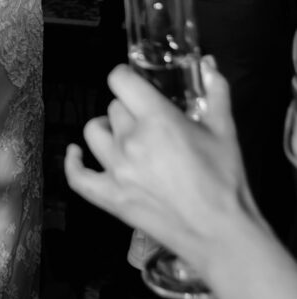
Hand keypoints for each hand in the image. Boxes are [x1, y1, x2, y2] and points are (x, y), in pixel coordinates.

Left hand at [64, 59, 258, 274]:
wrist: (220, 233)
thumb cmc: (224, 181)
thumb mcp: (225, 131)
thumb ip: (216, 93)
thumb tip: (210, 65)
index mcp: (157, 119)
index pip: (120, 80)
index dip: (126, 76)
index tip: (134, 82)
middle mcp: (130, 140)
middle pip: (113, 108)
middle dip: (130, 109)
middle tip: (147, 120)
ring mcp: (116, 170)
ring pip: (93, 133)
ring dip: (106, 130)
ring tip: (122, 135)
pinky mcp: (110, 197)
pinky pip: (78, 177)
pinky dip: (73, 163)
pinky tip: (76, 153)